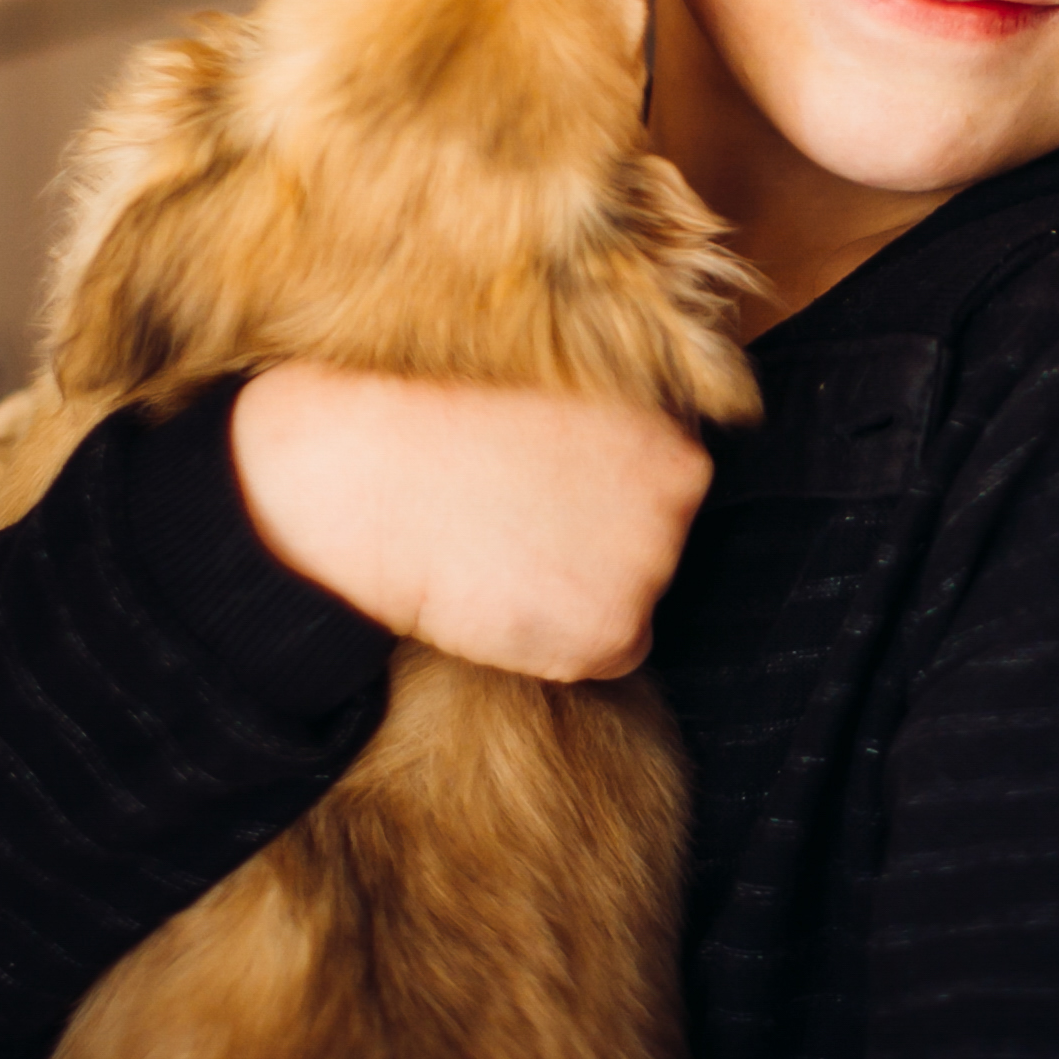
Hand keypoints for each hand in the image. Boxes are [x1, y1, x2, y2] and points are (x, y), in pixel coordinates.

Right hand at [230, 363, 712, 681]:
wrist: (379, 480)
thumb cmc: (448, 430)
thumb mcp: (562, 402)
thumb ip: (618, 440)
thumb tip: (624, 485)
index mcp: (670, 433)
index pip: (669, 489)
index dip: (605, 498)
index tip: (552, 495)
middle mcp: (679, 496)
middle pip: (658, 548)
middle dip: (601, 548)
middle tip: (524, 527)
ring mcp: (654, 565)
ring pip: (630, 602)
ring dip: (579, 595)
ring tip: (505, 556)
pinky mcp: (616, 632)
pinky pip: (605, 657)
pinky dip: (559, 645)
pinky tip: (507, 599)